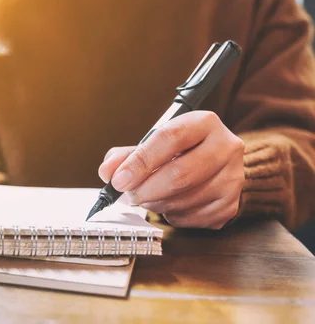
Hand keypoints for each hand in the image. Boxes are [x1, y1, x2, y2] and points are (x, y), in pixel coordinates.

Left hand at [98, 111, 244, 229]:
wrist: (217, 165)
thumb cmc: (181, 152)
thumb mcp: (154, 144)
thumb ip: (127, 155)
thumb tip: (107, 172)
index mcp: (204, 123)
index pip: (170, 138)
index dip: (140, 162)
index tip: (118, 179)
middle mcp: (226, 147)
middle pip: (180, 174)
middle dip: (145, 189)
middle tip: (128, 194)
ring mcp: (233, 178)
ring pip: (184, 199)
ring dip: (156, 204)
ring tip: (146, 197)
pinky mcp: (231, 204)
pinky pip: (192, 218)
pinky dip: (171, 215)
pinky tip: (167, 204)